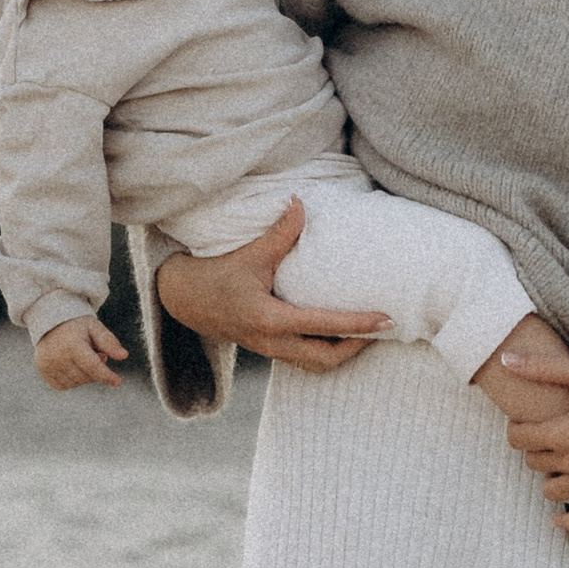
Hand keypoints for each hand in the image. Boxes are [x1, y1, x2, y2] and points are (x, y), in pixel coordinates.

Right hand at [34, 316, 126, 389]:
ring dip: (84, 375)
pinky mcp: (44, 372)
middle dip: (96, 370)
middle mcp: (57, 357)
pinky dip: (72, 379)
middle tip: (96, 353)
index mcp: (72, 345)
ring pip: (76, 383)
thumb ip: (109, 341)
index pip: (92, 366)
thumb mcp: (94, 328)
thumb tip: (124, 355)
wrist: (50, 322)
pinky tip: (71, 365)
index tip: (117, 381)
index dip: (106, 375)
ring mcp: (48, 366)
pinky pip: (64, 386)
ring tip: (81, 357)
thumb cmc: (77, 326)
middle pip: (86, 376)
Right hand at [151, 201, 385, 370]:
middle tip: (382, 327)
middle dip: (357, 346)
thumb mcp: (248, 254)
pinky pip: (305, 359)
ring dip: (343, 352)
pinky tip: (341, 334)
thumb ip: (279, 233)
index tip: (386, 320)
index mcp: (268, 319)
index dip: (358, 325)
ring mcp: (269, 350)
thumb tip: (301, 202)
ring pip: (316, 364)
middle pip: (325, 359)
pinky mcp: (269, 349)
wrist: (182, 299)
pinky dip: (327, 350)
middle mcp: (271, 342)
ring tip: (366, 332)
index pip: (324, 326)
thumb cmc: (214, 275)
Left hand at [493, 345, 568, 529]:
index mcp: (566, 433)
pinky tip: (557, 519)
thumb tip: (505, 359)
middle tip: (545, 434)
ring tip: (558, 462)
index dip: (517, 428)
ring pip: (551, 491)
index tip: (525, 421)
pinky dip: (565, 521)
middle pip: (534, 463)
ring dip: (549, 476)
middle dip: (534, 448)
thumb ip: (543, 369)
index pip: (520, 439)